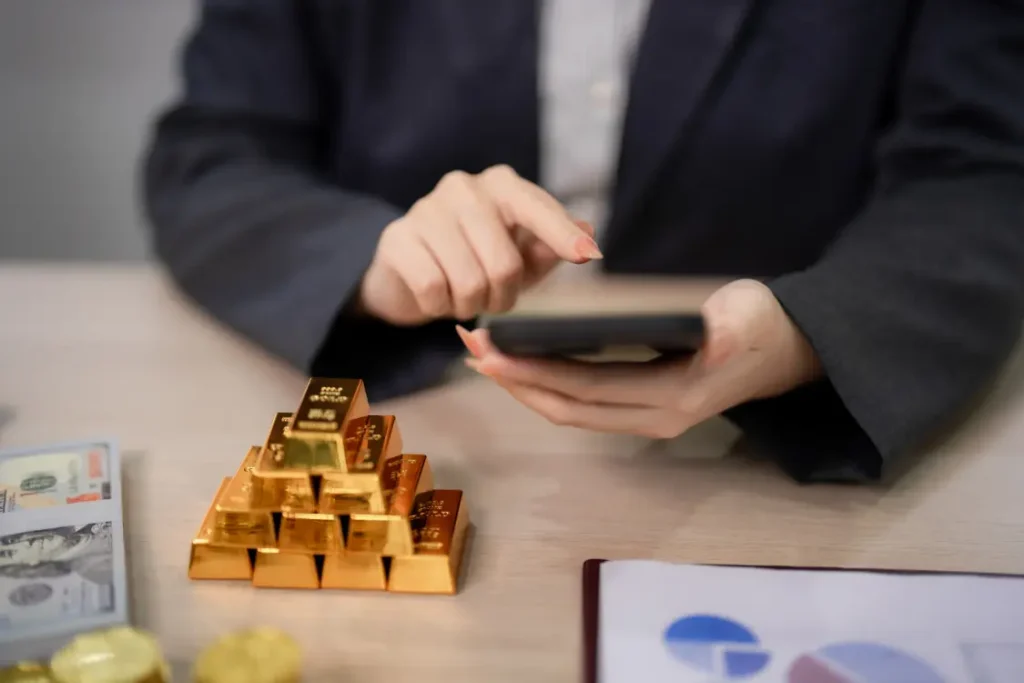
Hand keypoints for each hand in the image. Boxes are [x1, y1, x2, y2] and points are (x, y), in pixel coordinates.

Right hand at [357, 165, 601, 325]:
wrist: (410, 272)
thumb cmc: (476, 262)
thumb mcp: (520, 259)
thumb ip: (548, 248)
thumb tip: (586, 234)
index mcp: (502, 185)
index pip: (537, 209)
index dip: (562, 235)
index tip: (588, 255)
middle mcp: (464, 187)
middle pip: (504, 264)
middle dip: (502, 297)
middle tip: (491, 298)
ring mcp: (427, 209)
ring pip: (469, 282)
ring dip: (470, 305)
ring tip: (462, 295)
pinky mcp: (397, 238)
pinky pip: (433, 288)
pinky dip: (439, 306)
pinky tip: (436, 295)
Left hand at [456, 279, 822, 437]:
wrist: (787, 350)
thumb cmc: (762, 325)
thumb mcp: (746, 318)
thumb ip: (722, 329)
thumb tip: (701, 335)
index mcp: (673, 396)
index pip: (586, 387)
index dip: (534, 373)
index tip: (491, 352)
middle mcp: (653, 417)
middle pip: (567, 407)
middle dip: (514, 382)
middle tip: (470, 348)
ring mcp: (646, 418)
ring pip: (570, 411)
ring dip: (523, 387)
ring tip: (483, 357)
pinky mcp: (641, 408)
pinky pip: (583, 404)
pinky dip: (546, 387)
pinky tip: (521, 366)